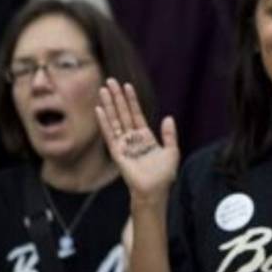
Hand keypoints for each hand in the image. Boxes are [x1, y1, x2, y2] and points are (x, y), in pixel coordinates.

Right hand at [96, 78, 179, 202]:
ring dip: (109, 105)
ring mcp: (123, 144)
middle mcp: (132, 138)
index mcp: (145, 137)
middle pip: (123, 113)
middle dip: (117, 97)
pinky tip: (99, 109)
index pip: (136, 114)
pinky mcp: (117, 152)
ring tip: (103, 90)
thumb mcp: (172, 151)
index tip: (127, 85)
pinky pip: (109, 134)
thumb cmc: (163, 175)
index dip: (132, 100)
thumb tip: (168, 117)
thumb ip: (169, 134)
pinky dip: (104, 122)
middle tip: (110, 81)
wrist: (154, 190)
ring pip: (115, 120)